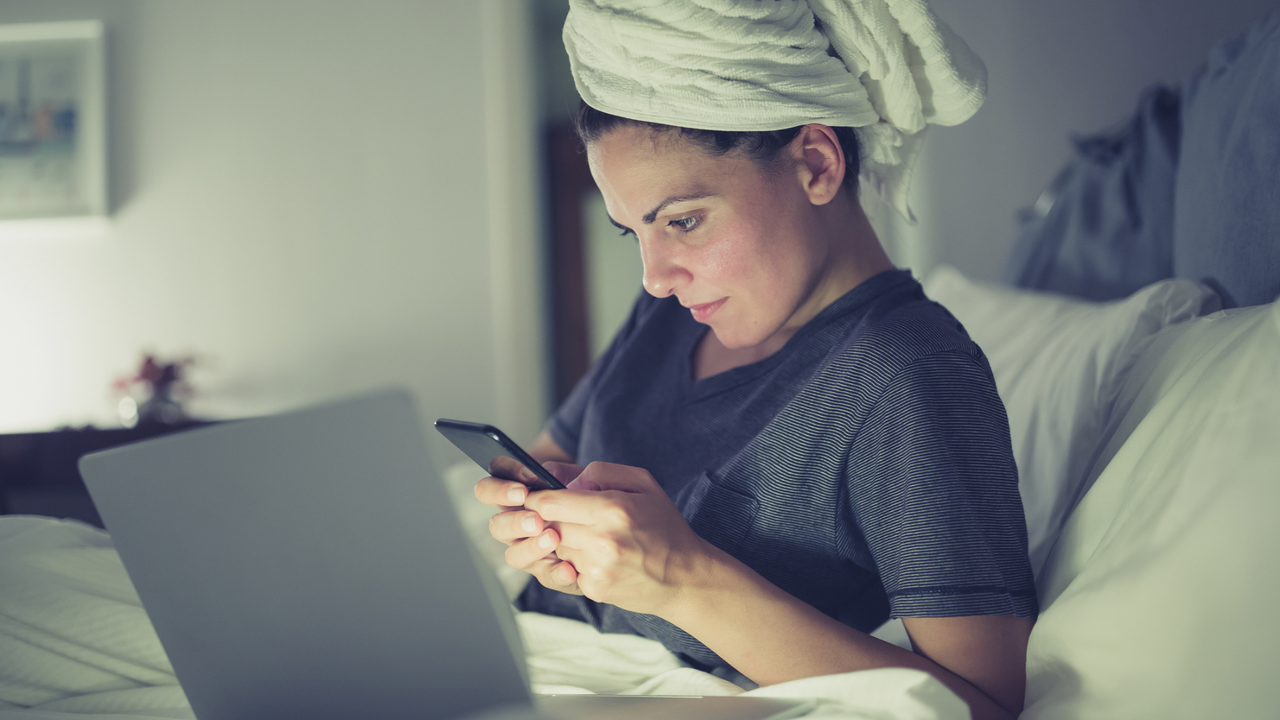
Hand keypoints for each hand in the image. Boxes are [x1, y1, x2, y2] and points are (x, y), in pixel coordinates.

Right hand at [473, 456, 584, 595]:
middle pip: (496, 525)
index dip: (498, 489)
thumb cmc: (592, 495)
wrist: (616, 528)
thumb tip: (542, 475)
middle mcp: (517, 525)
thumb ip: (558, 472)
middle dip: (514, 522)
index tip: (522, 490)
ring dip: (531, 547)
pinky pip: (546, 576)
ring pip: (514, 555)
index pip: (489, 490)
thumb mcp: (578, 476)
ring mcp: (530, 551)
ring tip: (552, 539)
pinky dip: (557, 573)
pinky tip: (569, 569)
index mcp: (515, 497)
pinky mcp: (550, 572)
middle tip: (535, 519)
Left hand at [522, 461, 709, 617]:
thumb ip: (599, 471)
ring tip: (593, 537)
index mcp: (613, 509)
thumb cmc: (664, 527)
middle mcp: (603, 540)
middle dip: (552, 518)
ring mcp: (598, 568)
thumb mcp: (642, 483)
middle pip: (548, 525)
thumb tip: (562, 480)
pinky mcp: (595, 589)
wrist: (684, 577)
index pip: (550, 503)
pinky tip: (601, 558)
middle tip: (571, 516)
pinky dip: (577, 562)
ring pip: (556, 547)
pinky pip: (568, 568)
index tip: (535, 496)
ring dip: (565, 540)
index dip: (537, 498)